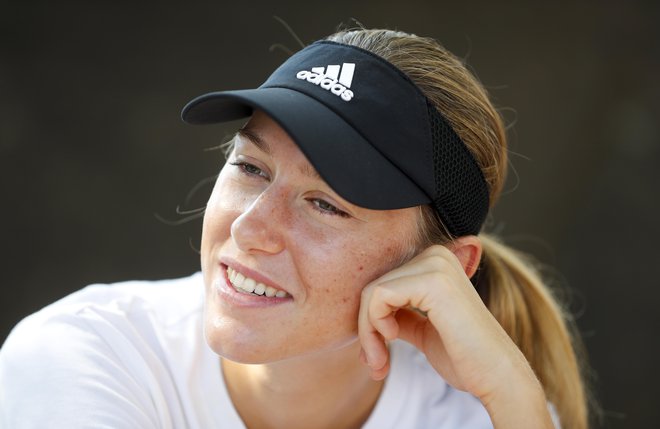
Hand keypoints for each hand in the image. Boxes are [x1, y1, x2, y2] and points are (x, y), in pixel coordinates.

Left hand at [358, 243, 553, 426]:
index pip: (383, 283)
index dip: (371, 320)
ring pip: (372, 292)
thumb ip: (400, 316)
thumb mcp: (423, 330)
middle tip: (375, 364)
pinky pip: (379, 295)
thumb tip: (366, 315)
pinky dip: (374, 325)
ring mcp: (436, 265)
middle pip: (373, 285)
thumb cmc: (464, 358)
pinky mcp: (432, 281)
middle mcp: (436, 255)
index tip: (376, 355)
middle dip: (367, 329)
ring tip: (380, 362)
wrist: (497, 377)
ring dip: (368, 332)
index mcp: (436, 262)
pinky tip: (392, 341)